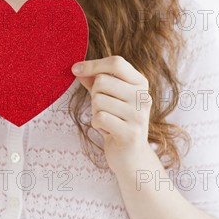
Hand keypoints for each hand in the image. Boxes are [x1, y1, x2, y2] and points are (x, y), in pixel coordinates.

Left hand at [71, 55, 153, 174]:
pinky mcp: (131, 133)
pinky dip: (96, 124)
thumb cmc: (117, 120)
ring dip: (95, 111)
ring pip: (99, 100)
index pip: (116, 63)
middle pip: (102, 81)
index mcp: (140, 83)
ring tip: (107, 120)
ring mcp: (139, 115)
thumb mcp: (108, 96)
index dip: (93, 64)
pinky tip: (107, 130)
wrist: (131, 156)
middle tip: (103, 108)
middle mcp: (143, 97)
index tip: (75, 69)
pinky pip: (99, 118)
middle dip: (94, 94)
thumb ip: (95, 80)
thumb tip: (78, 68)